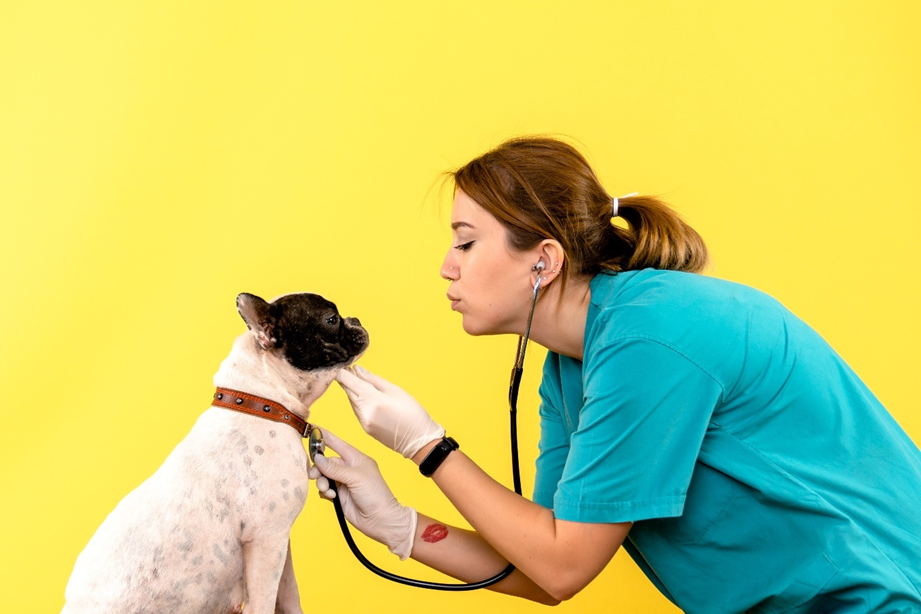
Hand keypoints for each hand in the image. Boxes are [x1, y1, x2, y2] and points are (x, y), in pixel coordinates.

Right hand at [308, 429, 417, 559]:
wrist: (380, 520)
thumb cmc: (375, 495)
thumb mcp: (355, 478)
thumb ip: (335, 469)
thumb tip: (318, 458)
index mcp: (356, 459)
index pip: (337, 443)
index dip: (324, 437)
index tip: (311, 429)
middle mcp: (349, 469)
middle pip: (326, 461)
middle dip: (318, 467)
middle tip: (314, 474)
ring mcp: (343, 482)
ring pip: (323, 475)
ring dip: (321, 481)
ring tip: (326, 488)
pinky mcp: (339, 495)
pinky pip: (324, 488)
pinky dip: (324, 491)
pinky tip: (331, 496)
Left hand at [335, 366, 444, 458]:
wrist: (419, 440)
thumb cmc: (412, 413)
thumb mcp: (395, 390)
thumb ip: (373, 379)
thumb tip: (357, 370)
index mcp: (372, 400)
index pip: (348, 382)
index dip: (343, 372)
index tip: (345, 365)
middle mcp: (364, 412)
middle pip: (347, 391)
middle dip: (348, 380)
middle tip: (352, 370)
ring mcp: (363, 422)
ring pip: (351, 401)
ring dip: (354, 391)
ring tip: (364, 384)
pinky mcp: (365, 429)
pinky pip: (357, 411)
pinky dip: (359, 402)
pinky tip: (369, 399)